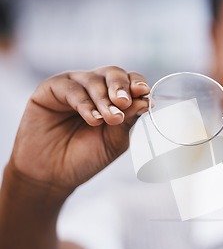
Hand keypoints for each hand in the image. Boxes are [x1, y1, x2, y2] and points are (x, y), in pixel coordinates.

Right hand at [8, 66, 149, 190]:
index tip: (143, 93)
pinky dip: (85, 103)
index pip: (130, 82)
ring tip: (111, 119)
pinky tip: (93, 119)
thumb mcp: (114, 141)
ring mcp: (73, 86)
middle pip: (113, 73)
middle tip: (125, 103)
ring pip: (94, 80)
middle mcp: (94, 88)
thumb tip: (146, 101)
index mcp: (113, 98)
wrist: (53, 174)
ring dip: (105, 100)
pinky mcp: (50, 89)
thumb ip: (128, 120)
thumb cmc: (86, 157)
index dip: (137, 84)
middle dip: (121, 87)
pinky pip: (71, 88)